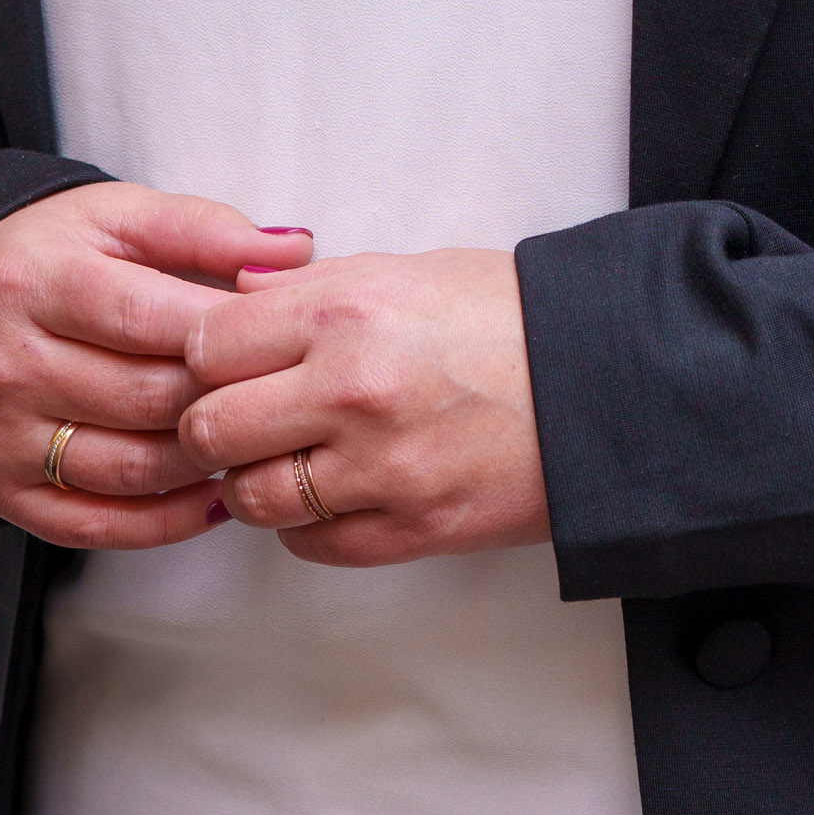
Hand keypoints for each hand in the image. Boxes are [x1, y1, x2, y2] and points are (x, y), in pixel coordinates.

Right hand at [0, 183, 312, 543]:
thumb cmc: (46, 261)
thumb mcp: (113, 217)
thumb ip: (203, 230)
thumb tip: (292, 252)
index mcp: (34, 282)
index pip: (149, 319)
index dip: (227, 336)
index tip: (279, 338)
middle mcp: (6, 363)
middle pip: (147, 399)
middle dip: (225, 399)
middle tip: (279, 395)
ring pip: (130, 468)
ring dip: (206, 461)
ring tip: (253, 440)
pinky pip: (97, 524)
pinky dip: (166, 521)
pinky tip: (212, 495)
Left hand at [178, 249, 548, 566]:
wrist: (607, 380)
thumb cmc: (508, 317)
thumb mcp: (404, 271)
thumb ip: (311, 293)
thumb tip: (233, 305)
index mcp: (344, 311)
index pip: (206, 344)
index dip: (206, 356)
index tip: (225, 363)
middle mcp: (350, 389)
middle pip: (209, 427)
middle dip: (213, 425)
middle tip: (244, 418)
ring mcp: (380, 467)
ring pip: (250, 496)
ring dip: (257, 480)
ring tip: (293, 457)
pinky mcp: (412, 528)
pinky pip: (309, 543)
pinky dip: (306, 524)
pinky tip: (335, 492)